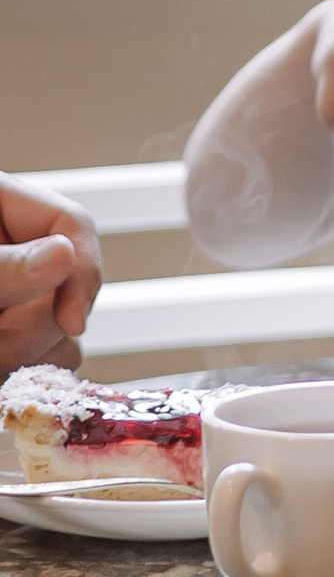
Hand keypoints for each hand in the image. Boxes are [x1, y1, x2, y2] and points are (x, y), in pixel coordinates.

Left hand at [0, 175, 100, 369]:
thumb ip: (3, 265)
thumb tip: (63, 254)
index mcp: (3, 207)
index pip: (73, 225)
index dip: (83, 273)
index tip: (72, 323)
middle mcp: (19, 252)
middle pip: (71, 284)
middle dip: (42, 326)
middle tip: (1, 346)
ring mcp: (16, 296)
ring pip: (63, 330)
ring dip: (35, 354)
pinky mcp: (12, 332)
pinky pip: (47, 355)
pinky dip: (30, 367)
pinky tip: (5, 369)